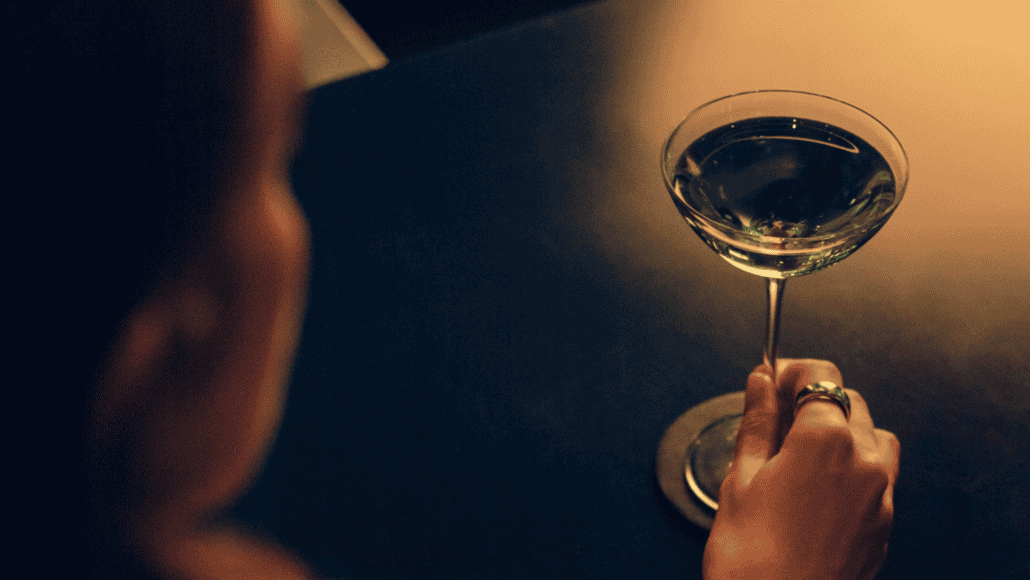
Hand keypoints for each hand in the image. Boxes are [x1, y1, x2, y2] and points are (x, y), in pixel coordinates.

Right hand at [703, 359, 899, 579]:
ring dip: (840, 431)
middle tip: (772, 418)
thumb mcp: (741, 478)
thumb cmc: (753, 559)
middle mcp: (864, 459)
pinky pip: (879, 475)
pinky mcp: (885, 524)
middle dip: (811, 401)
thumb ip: (757, 422)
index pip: (820, 375)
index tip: (770, 380)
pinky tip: (816, 487)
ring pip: (871, 436)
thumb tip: (760, 384)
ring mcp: (882, 494)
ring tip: (797, 453)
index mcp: (826, 438)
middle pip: (847, 401)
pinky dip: (853, 466)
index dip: (791, 370)